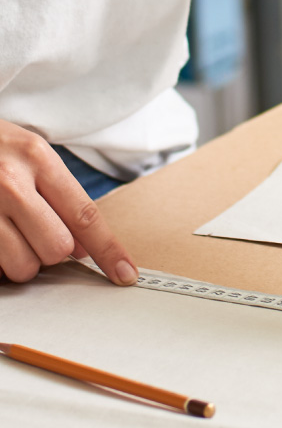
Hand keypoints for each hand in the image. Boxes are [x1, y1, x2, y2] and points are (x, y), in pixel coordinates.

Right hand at [0, 120, 137, 284]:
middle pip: (57, 248)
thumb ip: (60, 195)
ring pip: (23, 266)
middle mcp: (10, 184)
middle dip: (53, 249)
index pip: (84, 215)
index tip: (124, 273)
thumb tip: (85, 247)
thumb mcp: (32, 154)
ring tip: (10, 233)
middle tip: (37, 231)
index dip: (108, 250)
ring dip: (22, 260)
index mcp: (38, 159)